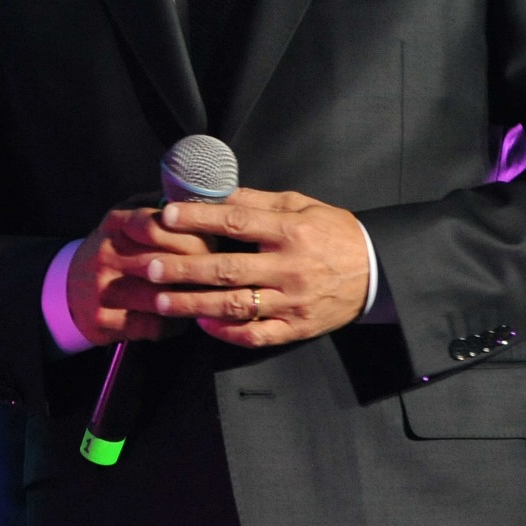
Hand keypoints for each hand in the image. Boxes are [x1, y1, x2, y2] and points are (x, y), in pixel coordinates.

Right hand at [64, 205, 212, 347]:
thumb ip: (161, 207)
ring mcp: (102, 289)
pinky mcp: (103, 321)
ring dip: (191, 299)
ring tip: (209, 295)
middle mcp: (106, 254)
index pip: (157, 225)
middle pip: (164, 262)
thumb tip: (204, 198)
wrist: (72, 289)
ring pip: (161, 298)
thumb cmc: (118, 249)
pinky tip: (181, 317)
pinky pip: (152, 325)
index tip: (214, 239)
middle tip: (221, 270)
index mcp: (116, 223)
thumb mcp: (130, 217)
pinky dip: (174, 324)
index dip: (192, 234)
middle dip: (199, 267)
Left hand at [109, 188, 370, 347]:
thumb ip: (259, 200)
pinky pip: (255, 334)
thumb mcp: (302, 205)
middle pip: (227, 269)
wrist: (376, 271)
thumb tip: (216, 191)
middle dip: (183, 269)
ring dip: (193, 304)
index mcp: (291, 230)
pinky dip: (226, 332)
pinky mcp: (296, 328)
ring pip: (234, 306)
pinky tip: (202, 324)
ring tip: (160, 300)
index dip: (199, 219)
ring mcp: (292, 301)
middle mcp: (290, 267)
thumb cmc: (333, 232)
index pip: (237, 222)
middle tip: (149, 266)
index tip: (167, 216)